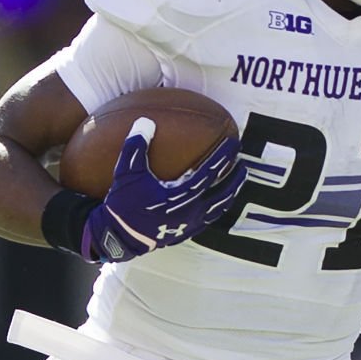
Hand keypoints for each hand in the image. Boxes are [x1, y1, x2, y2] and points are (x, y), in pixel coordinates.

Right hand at [81, 118, 246, 262]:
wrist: (117, 238)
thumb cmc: (122, 204)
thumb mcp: (126, 174)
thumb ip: (135, 147)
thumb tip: (144, 121)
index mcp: (181, 195)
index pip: (210, 172)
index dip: (224, 156)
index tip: (234, 142)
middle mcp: (191, 210)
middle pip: (223, 192)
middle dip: (235, 176)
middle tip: (243, 163)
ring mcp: (191, 224)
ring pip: (219, 208)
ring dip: (230, 193)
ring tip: (237, 181)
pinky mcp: (186, 233)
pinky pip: (209, 219)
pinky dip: (218, 207)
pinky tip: (218, 201)